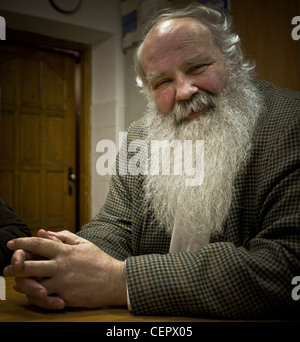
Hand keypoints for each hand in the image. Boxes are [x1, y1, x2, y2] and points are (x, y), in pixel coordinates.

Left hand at [4, 231, 126, 309]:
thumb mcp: (84, 243)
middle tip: (8, 267)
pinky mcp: (65, 296)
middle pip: (29, 265)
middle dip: (15, 266)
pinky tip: (33, 294)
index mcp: (65, 251)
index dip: (22, 242)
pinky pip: (44, 299)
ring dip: (23, 284)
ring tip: (17, 283)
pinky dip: (36, 297)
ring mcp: (62, 282)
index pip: (38, 244)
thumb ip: (64, 236)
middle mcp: (61, 266)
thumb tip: (46, 232)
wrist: (113, 280)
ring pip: (33, 285)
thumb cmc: (99, 261)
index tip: (11, 243)